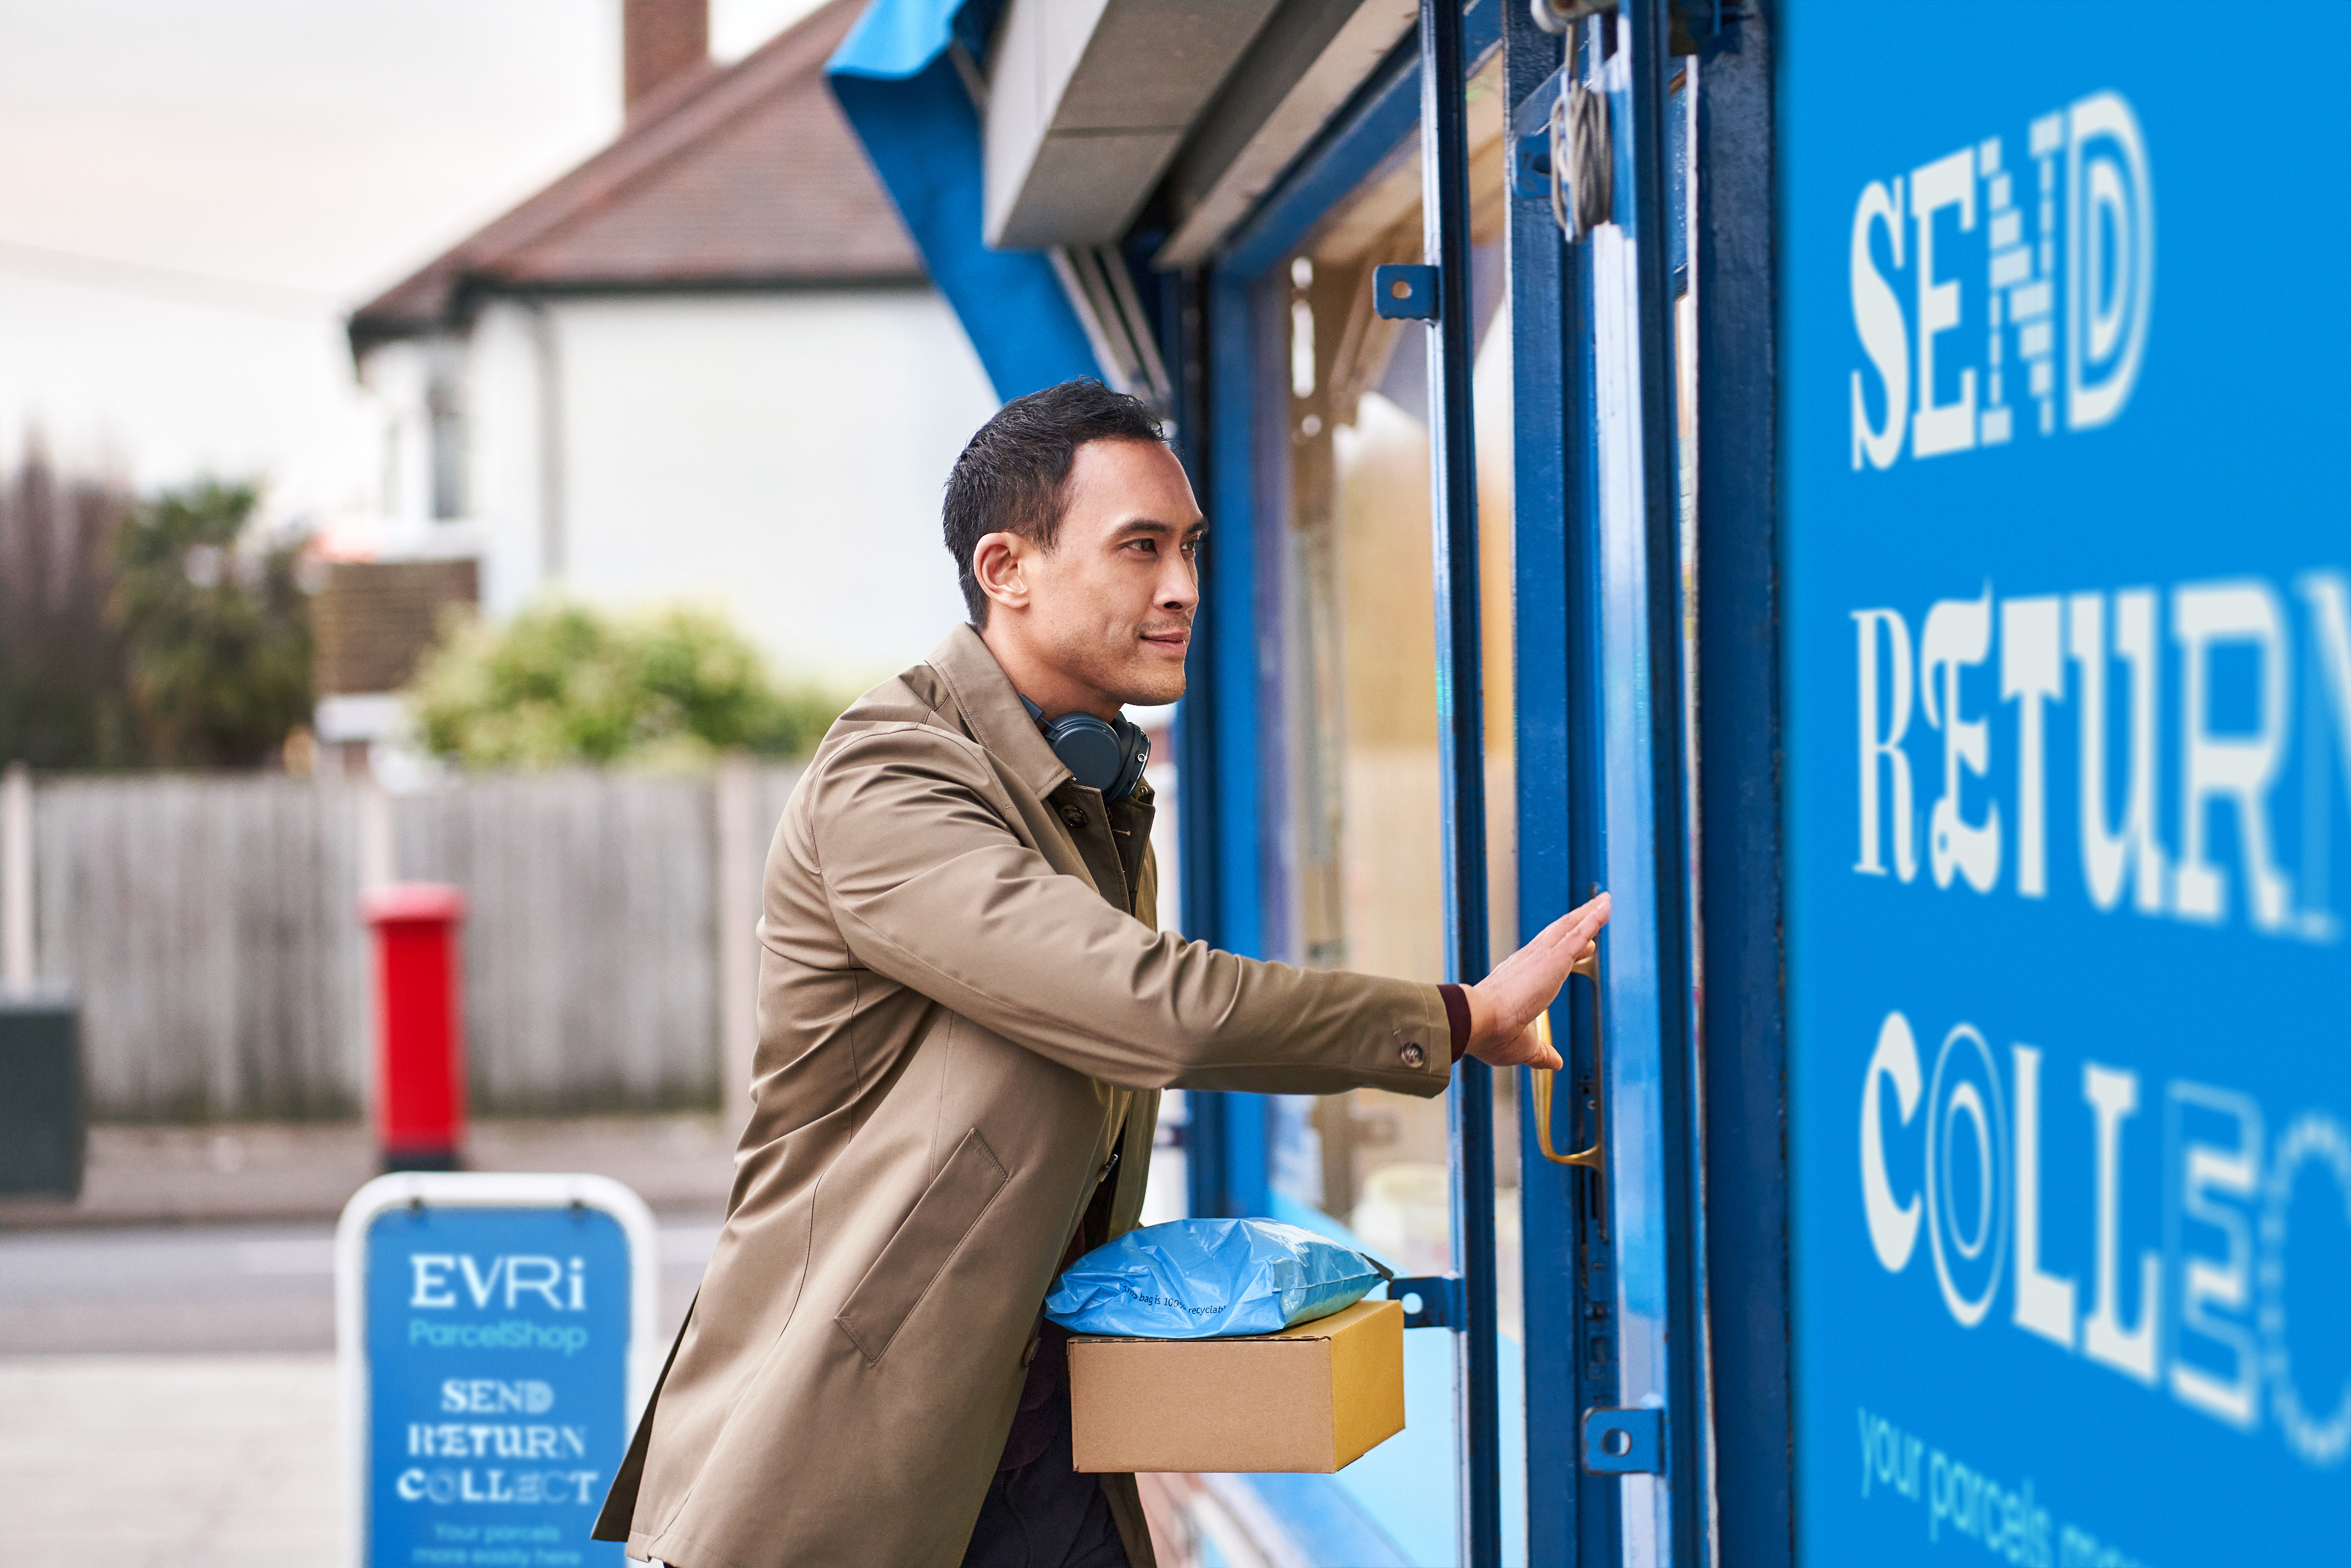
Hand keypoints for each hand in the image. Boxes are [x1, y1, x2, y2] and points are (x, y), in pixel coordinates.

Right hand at [1462, 892, 1609, 1069]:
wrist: (1476, 1023)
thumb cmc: (1491, 1035)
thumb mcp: (1524, 1047)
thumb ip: (1542, 1053)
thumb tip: (1555, 1062)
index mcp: (1519, 978)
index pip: (1547, 958)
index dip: (1567, 949)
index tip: (1585, 944)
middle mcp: (1529, 961)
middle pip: (1559, 934)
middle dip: (1578, 921)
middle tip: (1596, 909)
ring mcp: (1541, 958)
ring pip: (1569, 928)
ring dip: (1588, 914)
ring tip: (1605, 901)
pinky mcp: (1553, 960)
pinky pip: (1578, 934)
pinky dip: (1593, 920)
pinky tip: (1605, 908)